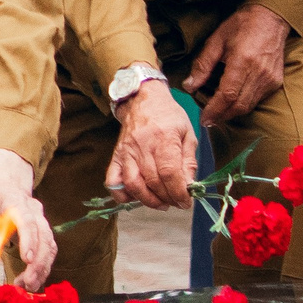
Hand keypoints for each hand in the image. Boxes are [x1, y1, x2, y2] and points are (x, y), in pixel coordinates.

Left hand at [0, 147, 56, 289]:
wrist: (4, 185)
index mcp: (15, 201)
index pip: (27, 220)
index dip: (29, 240)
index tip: (27, 259)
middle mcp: (34, 210)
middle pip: (44, 236)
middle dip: (38, 263)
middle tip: (26, 283)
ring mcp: (42, 221)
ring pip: (50, 246)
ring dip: (42, 269)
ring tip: (28, 287)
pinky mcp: (44, 232)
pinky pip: (49, 251)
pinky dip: (43, 267)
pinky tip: (32, 281)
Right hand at [105, 85, 196, 209]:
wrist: (142, 100)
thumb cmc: (169, 116)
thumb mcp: (188, 134)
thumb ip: (189, 162)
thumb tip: (190, 187)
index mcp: (164, 138)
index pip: (169, 172)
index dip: (179, 192)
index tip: (186, 201)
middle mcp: (142, 146)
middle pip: (153, 181)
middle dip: (168, 198)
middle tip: (177, 202)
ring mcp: (126, 152)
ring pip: (132, 184)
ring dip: (148, 200)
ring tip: (160, 203)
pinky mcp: (116, 156)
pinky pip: (112, 180)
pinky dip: (121, 194)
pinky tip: (135, 196)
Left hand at [186, 3, 291, 126]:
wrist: (271, 19)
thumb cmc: (240, 26)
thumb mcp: (215, 41)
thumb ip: (202, 65)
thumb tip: (189, 86)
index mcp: (242, 62)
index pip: (227, 95)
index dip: (214, 110)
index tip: (203, 118)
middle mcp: (259, 74)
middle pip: (239, 105)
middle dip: (222, 116)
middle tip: (207, 121)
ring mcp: (270, 79)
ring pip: (249, 105)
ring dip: (231, 113)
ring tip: (216, 115)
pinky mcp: (276, 81)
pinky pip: (257, 99)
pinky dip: (243, 105)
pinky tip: (231, 104)